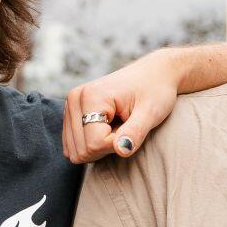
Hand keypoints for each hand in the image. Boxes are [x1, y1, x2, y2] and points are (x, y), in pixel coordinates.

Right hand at [62, 51, 179, 163]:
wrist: (153, 74)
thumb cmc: (155, 92)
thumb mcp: (151, 112)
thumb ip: (135, 132)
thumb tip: (121, 150)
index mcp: (91, 96)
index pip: (94, 143)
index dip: (118, 143)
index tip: (132, 126)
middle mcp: (75, 99)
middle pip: (82, 150)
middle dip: (107, 146)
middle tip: (125, 126)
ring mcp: (71, 106)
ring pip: (76, 151)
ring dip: (100, 146)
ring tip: (118, 125)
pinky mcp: (72, 113)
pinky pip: (75, 146)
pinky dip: (93, 143)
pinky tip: (108, 127)